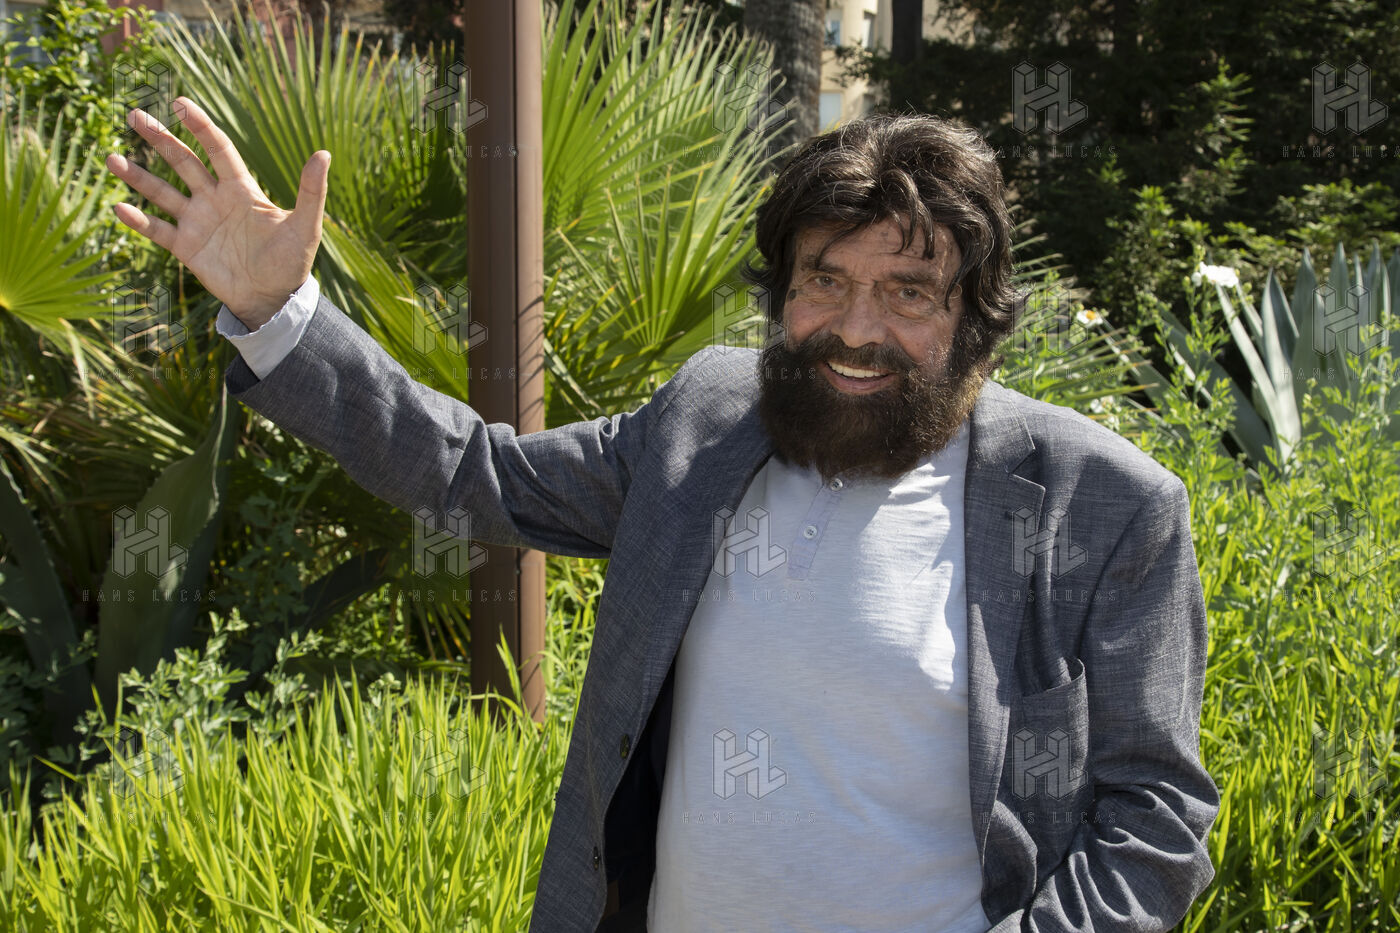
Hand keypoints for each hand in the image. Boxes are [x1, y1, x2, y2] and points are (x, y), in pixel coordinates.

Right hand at [105, 96, 330, 330]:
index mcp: (241, 189)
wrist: (274, 299)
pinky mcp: (187, 247)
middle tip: (134, 115)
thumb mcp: (305, 226)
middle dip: (160, 139)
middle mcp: (215, 199)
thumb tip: (323, 154)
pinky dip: (139, 221)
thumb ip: (311, 191)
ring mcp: (198, 222)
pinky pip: (158, 230)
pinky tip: (119, 207)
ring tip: (111, 159)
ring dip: (138, 177)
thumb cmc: (291, 262)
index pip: (218, 149)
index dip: (200, 126)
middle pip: (183, 161)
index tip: (180, 104)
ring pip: (162, 193)